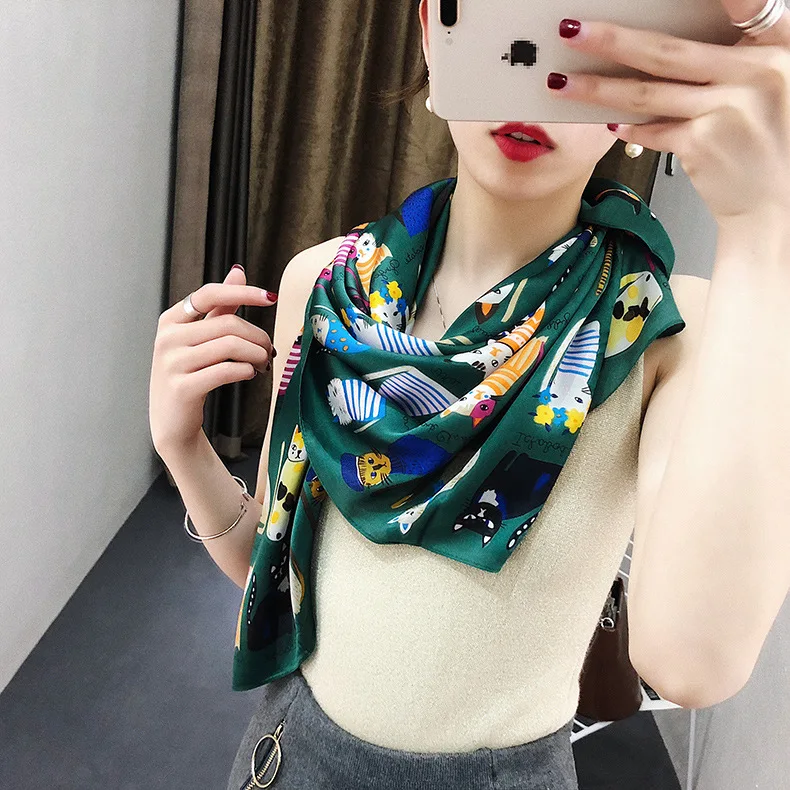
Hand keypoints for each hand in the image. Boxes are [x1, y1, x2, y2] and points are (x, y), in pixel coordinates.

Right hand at [149, 265, 277, 454]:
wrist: (172, 421)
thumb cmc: (189, 375)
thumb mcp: (200, 338)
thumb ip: (219, 307)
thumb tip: (238, 272)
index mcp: (171, 321)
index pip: (209, 294)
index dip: (243, 293)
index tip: (270, 298)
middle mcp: (167, 338)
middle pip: (228, 324)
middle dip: (258, 336)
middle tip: (269, 350)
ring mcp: (172, 363)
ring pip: (230, 346)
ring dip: (257, 354)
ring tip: (263, 363)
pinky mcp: (183, 388)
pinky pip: (226, 371)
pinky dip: (245, 371)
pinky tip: (249, 374)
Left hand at [550, 1, 789, 229]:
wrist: (775, 202)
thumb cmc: (767, 139)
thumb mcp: (764, 87)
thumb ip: (728, 63)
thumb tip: (654, 50)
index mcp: (778, 47)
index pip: (749, 4)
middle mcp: (756, 73)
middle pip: (668, 52)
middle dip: (612, 40)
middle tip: (573, 30)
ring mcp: (727, 109)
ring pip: (647, 93)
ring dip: (598, 88)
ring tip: (561, 83)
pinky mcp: (703, 144)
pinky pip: (652, 130)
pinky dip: (627, 126)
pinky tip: (607, 121)